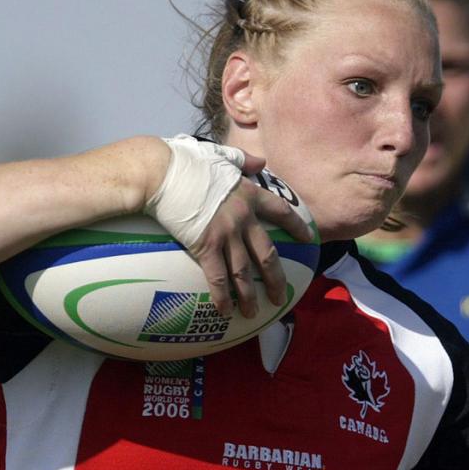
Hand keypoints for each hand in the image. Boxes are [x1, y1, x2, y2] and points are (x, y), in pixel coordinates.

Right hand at [146, 136, 312, 317]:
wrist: (161, 173)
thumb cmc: (185, 162)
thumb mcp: (220, 156)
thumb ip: (243, 160)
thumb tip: (260, 161)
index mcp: (249, 194)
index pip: (281, 211)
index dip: (296, 227)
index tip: (307, 240)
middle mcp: (243, 217)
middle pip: (267, 254)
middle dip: (276, 279)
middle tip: (281, 296)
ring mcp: (226, 234)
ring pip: (244, 272)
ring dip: (250, 296)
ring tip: (254, 313)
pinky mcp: (205, 246)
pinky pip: (218, 279)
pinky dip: (223, 298)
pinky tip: (226, 312)